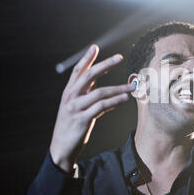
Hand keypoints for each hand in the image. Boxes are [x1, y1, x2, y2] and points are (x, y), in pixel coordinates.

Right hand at [49, 45, 135, 171]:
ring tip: (132, 86)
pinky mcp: (82, 119)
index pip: (77, 71)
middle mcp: (70, 97)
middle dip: (106, 65)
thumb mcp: (76, 106)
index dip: (86, 58)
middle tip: (120, 57)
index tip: (95, 47)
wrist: (61, 148)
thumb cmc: (71, 125)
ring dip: (118, 88)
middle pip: (89, 76)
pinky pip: (101, 107)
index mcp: (68, 92)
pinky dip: (114, 102)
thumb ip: (86, 93)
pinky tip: (124, 100)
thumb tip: (99, 81)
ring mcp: (76, 108)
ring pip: (100, 92)